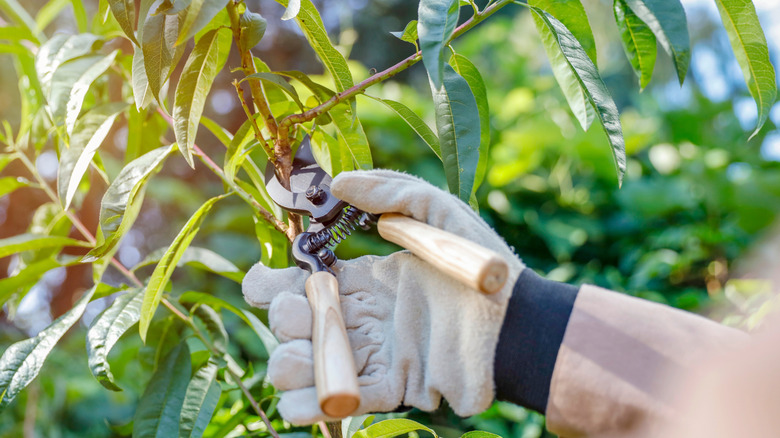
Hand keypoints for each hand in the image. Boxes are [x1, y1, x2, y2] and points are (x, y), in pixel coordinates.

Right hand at [242, 169, 524, 423]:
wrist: (518, 323)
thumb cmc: (483, 267)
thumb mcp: (439, 212)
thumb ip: (391, 191)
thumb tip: (338, 181)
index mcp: (366, 279)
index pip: (300, 281)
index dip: (272, 281)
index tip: (265, 277)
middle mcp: (361, 317)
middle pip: (292, 324)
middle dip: (283, 318)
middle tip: (304, 310)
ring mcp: (372, 354)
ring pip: (304, 367)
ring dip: (289, 364)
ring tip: (302, 357)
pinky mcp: (388, 388)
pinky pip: (336, 401)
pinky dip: (310, 405)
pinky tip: (304, 397)